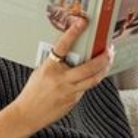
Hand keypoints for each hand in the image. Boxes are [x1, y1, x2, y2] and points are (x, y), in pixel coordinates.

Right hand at [0, 16, 114, 137]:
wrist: (27, 114)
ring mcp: (69, 92)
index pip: (62, 46)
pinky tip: (93, 74)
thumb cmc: (33, 91)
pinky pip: (86, 88)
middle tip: (110, 49)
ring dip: (104, 69)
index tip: (82, 22)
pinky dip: (91, 79)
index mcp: (49, 68)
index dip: (73, 33)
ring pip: (93, 79)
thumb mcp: (40, 71)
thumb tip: (72, 53)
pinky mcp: (73, 101)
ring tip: (108, 60)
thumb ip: (55, 63)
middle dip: (103, 58)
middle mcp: (61, 79)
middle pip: (89, 67)